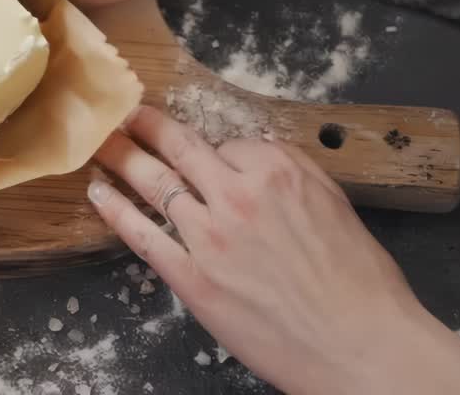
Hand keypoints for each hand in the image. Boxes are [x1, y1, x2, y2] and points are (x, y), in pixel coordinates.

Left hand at [89, 106, 459, 393]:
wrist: (359, 346)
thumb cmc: (360, 283)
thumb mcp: (336, 205)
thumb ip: (294, 174)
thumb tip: (257, 157)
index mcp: (278, 173)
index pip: (227, 144)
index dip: (213, 149)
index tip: (200, 151)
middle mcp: (237, 196)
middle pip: (178, 149)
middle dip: (145, 126)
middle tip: (123, 113)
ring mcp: (209, 237)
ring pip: (153, 184)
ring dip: (122, 158)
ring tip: (102, 143)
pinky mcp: (192, 278)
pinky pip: (142, 235)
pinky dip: (115, 210)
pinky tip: (99, 193)